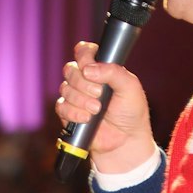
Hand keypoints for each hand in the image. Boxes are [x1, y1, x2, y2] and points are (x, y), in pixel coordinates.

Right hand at [56, 42, 156, 174]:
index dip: (84, 55)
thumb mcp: (130, 87)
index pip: (84, 51)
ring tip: (97, 110)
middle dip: (84, 83)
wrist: (125, 140)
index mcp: (101, 68)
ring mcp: (76, 96)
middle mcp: (86, 80)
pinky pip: (61, 106)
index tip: (90, 67)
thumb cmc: (131, 112)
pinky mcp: (68, 113)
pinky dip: (74, 112)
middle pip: (71, 69)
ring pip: (65, 88)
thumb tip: (89, 69)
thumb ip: (113, 72)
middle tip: (100, 93)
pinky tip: (87, 118)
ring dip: (81, 100)